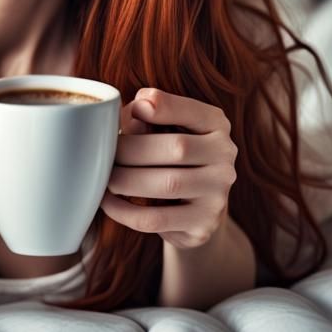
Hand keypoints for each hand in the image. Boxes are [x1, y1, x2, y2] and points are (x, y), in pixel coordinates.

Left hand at [99, 88, 237, 249]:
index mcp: (215, 124)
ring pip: (167, 185)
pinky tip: (109, 202)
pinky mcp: (203, 223)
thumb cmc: (167, 154)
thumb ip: (149, 115)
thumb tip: (136, 111)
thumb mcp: (163, 128)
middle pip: (177, 148)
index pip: (192, 111)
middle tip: (105, 154)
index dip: (164, 107)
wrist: (193, 206)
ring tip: (105, 178)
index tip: (136, 108)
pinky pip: (157, 218)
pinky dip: (125, 210)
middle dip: (132, 150)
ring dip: (126, 180)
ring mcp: (218, 192)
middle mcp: (225, 156)